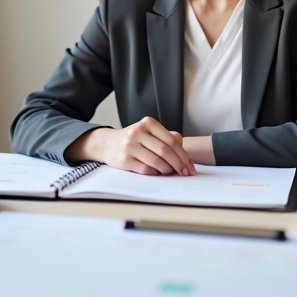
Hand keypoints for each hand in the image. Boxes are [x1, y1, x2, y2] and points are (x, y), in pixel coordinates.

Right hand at [71, 118, 195, 175]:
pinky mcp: (124, 159)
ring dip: (168, 170)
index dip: (183, 154)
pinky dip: (156, 173)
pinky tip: (158, 172)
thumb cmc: (133, 139)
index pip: (171, 140)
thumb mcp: (149, 132)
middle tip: (185, 172)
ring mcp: (130, 146)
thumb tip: (183, 146)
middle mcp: (138, 132)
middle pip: (165, 151)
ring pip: (157, 162)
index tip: (190, 165)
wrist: (106, 143)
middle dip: (179, 164)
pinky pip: (146, 170)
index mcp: (148, 123)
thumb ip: (166, 136)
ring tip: (171, 172)